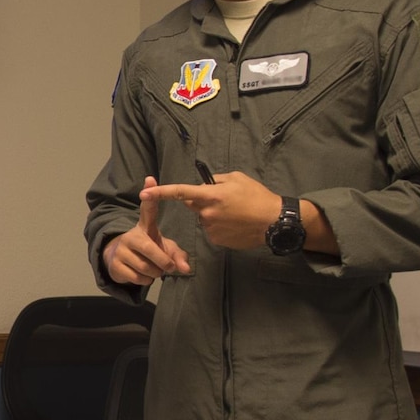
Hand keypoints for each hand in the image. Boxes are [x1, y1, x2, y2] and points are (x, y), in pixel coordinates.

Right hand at [103, 175, 192, 284]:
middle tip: (169, 266)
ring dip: (156, 273)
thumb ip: (177, 255)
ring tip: (154, 270)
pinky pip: (138, 278)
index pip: (148, 209)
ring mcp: (121, 250)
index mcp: (145, 226)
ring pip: (146, 267)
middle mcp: (131, 235)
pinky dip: (146, 281)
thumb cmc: (147, 251)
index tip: (150, 179)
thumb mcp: (163, 248)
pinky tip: (143, 275)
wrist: (120, 261)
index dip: (150, 196)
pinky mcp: (115, 265)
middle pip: (150, 249)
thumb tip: (185, 269)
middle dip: (164, 262)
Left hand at [142, 170, 281, 249]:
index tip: (144, 194)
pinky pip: (212, 230)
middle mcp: (207, 213)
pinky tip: (236, 224)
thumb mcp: (237, 179)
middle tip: (225, 200)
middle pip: (194, 205)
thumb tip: (205, 185)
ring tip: (236, 213)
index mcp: (211, 195)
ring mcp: (211, 228)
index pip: (180, 192)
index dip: (160, 192)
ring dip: (214, 215)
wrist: (274, 222)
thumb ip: (217, 180)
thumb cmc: (258, 197)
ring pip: (204, 218)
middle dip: (203, 201)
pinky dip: (221, 226)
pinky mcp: (217, 240)